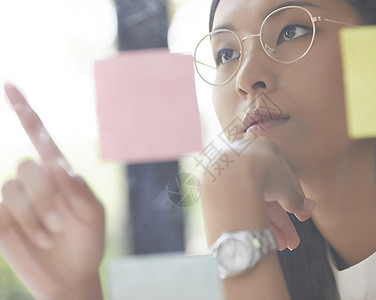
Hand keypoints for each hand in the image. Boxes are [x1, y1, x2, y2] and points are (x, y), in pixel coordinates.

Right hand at [0, 83, 104, 298]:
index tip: (10, 85)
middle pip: (29, 166)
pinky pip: (0, 207)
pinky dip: (18, 224)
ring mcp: (16, 200)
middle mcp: (36, 181)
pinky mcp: (0, 219)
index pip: (40, 136)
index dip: (25, 111)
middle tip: (62, 225)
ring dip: (34, 216)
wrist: (70, 276)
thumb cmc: (87, 242)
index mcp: (60, 174)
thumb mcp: (94, 216)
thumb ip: (80, 190)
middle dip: (46, 198)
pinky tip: (33, 240)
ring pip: (12, 188)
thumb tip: (58, 165)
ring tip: (50, 237)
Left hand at [200, 137, 313, 250]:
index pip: (283, 177)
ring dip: (269, 226)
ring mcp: (228, 171)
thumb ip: (296, 198)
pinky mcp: (214, 186)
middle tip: (292, 242)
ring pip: (252, 202)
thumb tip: (309, 208)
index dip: (295, 200)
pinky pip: (237, 205)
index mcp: (263, 147)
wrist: (232, 176)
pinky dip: (251, 220)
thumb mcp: (287, 187)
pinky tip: (262, 237)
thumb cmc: (265, 174)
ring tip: (280, 246)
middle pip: (267, 194)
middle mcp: (244, 157)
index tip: (303, 218)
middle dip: (282, 221)